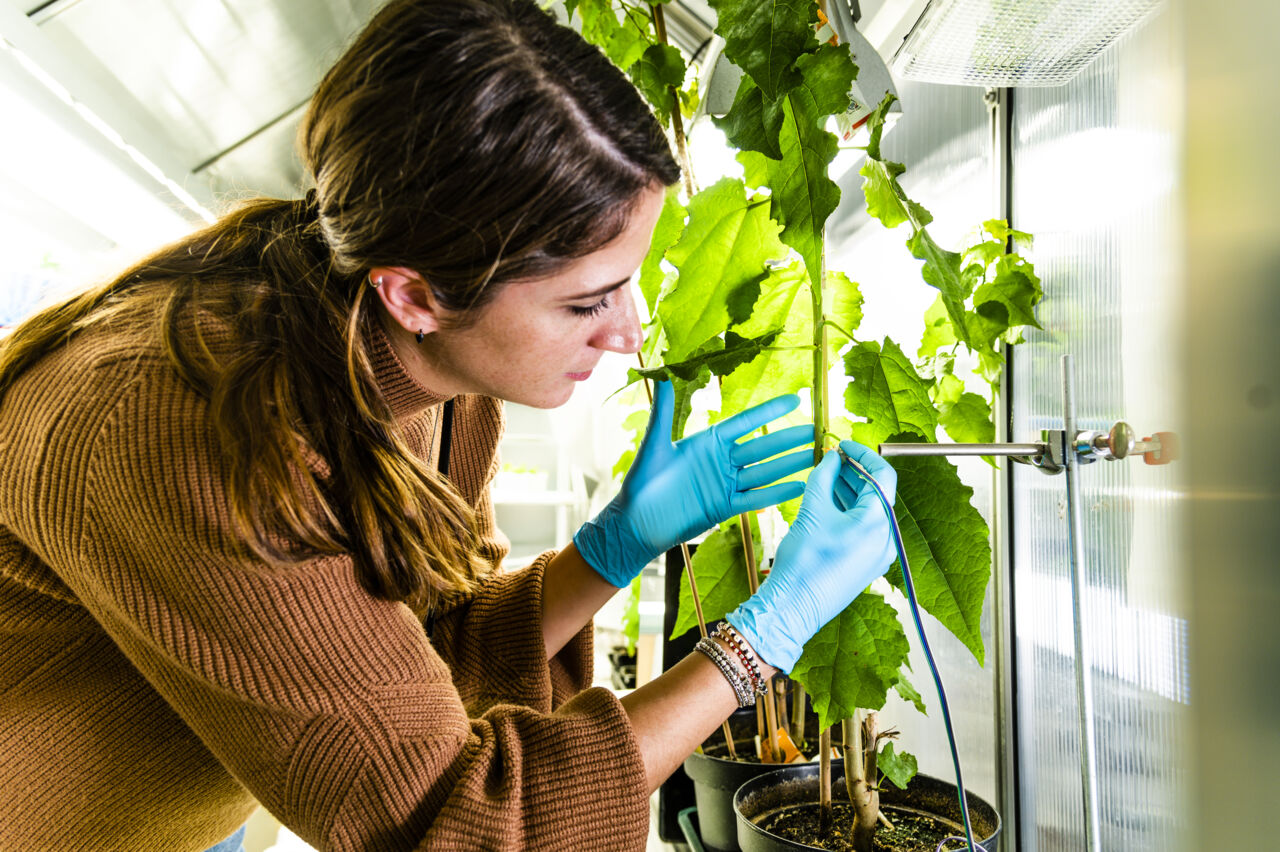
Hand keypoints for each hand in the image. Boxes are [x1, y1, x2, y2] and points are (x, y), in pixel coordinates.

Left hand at [574, 381, 812, 586]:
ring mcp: (725, 484)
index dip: (770, 411)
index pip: (745, 422)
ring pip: (765, 471)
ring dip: (790, 464)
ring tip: (817, 455)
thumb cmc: (641, 483)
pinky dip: (778, 493)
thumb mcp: (655, 444)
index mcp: (707, 442)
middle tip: (817, 428)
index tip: (794, 400)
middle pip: (762, 446)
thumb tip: (662, 373)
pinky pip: (756, 498)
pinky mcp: (725, 507)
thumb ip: (663, 411)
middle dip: (789, 438)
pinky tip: (801, 486)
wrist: (635, 524)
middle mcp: (721, 461)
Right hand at [725, 440, 897, 672]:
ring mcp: (878, 554)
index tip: (842, 444)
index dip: (862, 454)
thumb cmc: (804, 563)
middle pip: (876, 492)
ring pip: (869, 511)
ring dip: (850, 490)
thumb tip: (830, 458)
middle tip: (830, 457)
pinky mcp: (866, 564)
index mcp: (878, 523)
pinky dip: (848, 511)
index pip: (882, 474)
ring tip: (825, 477)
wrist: (793, 608)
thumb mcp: (812, 511)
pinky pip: (864, 529)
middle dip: (853, 471)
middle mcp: (886, 539)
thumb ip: (823, 477)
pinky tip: (828, 502)